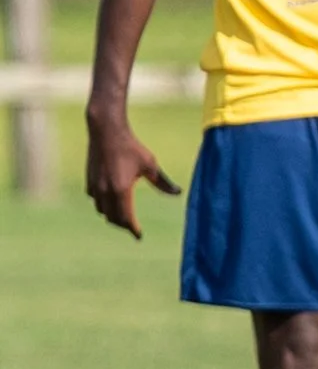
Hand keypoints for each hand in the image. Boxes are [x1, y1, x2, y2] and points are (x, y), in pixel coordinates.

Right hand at [85, 114, 180, 238]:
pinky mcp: (89, 181)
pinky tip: (110, 202)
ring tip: (123, 217)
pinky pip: (96, 200)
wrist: (106, 131)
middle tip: (133, 228)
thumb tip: (178, 193)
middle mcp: (105, 192)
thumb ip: (162, 182)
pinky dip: (104, 205)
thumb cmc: (131, 147)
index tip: (139, 236)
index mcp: (121, 190)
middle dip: (123, 225)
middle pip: (113, 218)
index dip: (133, 229)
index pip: (126, 218)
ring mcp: (94, 187)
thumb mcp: (150, 165)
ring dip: (112, 216)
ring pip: (102, 210)